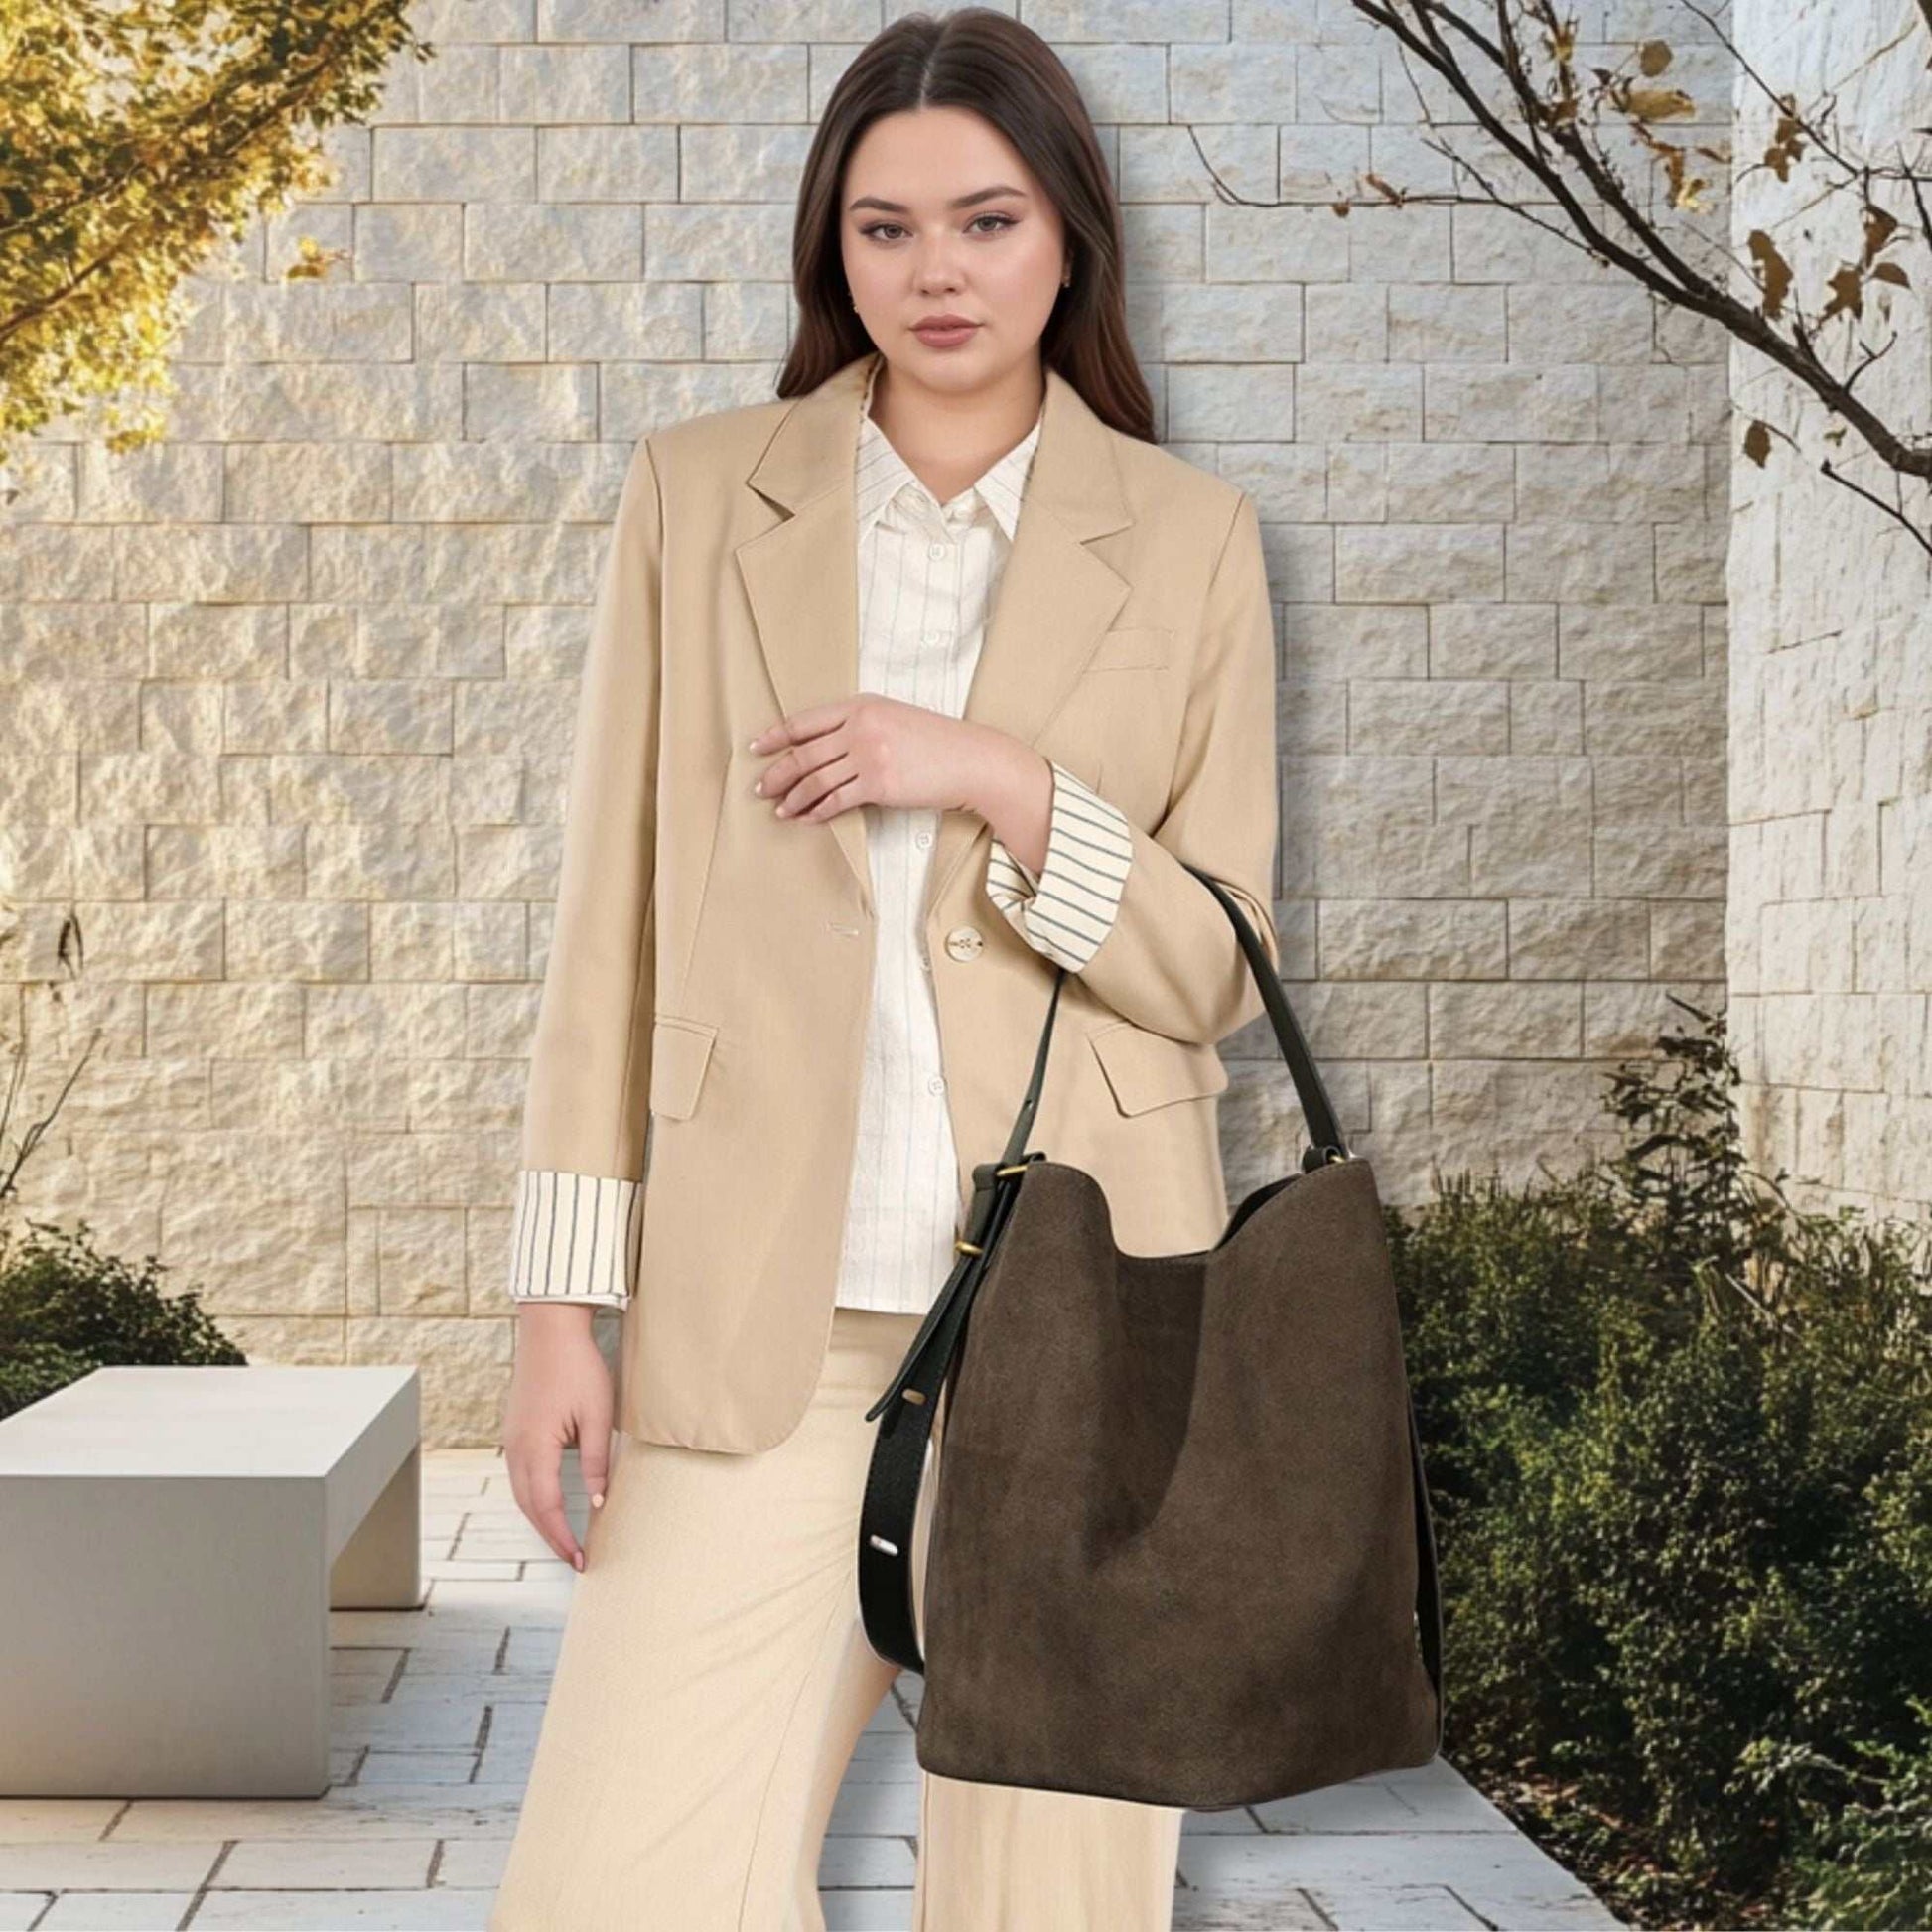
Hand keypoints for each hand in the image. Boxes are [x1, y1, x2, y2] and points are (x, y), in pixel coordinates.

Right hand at [501, 1305, 614, 1571]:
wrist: (550, 1329)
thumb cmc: (577, 1367)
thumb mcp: (596, 1415)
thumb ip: (595, 1461)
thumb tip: (596, 1501)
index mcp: (535, 1447)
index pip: (547, 1507)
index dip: (563, 1537)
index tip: (580, 1560)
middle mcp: (516, 1448)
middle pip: (529, 1506)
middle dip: (550, 1536)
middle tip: (575, 1558)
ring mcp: (512, 1439)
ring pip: (522, 1493)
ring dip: (540, 1518)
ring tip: (564, 1538)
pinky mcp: (515, 1431)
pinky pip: (521, 1475)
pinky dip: (534, 1497)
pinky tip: (549, 1503)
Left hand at [749, 695, 1013, 822]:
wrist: (972, 759)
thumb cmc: (937, 742)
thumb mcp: (895, 718)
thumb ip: (860, 725)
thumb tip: (826, 749)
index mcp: (861, 705)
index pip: (805, 721)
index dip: (775, 735)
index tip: (757, 747)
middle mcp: (860, 726)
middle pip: (804, 752)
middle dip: (777, 773)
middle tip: (760, 789)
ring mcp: (869, 755)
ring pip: (815, 779)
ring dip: (793, 798)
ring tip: (780, 810)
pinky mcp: (879, 784)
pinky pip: (836, 800)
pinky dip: (817, 812)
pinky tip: (807, 819)